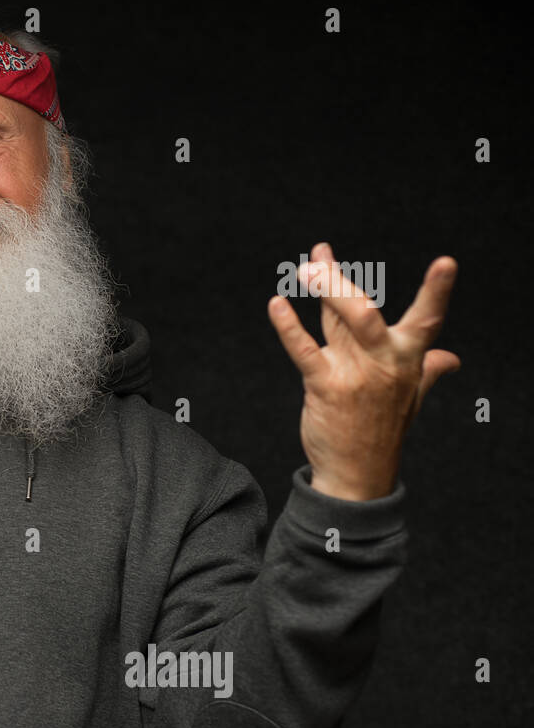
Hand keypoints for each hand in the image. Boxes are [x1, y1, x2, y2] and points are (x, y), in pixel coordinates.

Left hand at [267, 242, 459, 500]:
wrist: (358, 474)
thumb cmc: (382, 431)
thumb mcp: (411, 398)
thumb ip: (427, 370)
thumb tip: (452, 358)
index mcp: (408, 360)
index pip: (426, 319)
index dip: (437, 291)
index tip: (446, 263)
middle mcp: (384, 362)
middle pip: (365, 310)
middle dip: (341, 280)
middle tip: (319, 253)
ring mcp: (355, 374)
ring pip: (337, 322)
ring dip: (320, 291)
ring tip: (304, 268)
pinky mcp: (325, 387)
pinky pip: (304, 350)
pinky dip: (288, 327)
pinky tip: (276, 305)